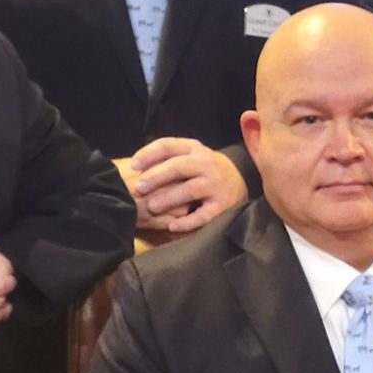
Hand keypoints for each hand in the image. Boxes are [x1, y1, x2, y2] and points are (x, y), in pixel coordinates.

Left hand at [123, 137, 247, 235]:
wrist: (240, 181)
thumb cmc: (203, 169)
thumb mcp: (190, 155)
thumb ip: (168, 157)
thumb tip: (135, 166)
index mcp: (194, 149)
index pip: (169, 146)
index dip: (149, 154)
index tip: (133, 166)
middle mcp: (206, 163)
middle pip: (178, 167)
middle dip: (156, 177)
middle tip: (139, 187)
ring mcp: (216, 184)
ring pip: (190, 190)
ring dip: (169, 198)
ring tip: (152, 207)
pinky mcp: (222, 205)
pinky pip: (203, 215)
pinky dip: (187, 222)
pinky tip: (172, 226)